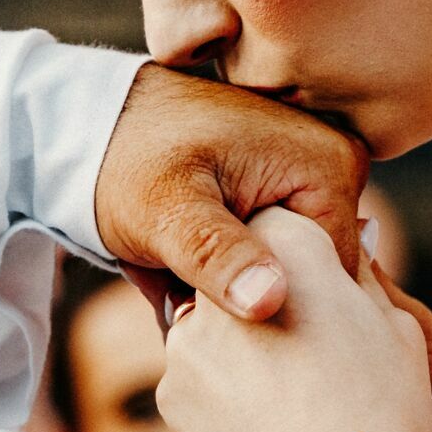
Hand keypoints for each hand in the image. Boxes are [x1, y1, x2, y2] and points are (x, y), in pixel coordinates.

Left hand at [95, 66, 366, 322]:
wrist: (93, 122)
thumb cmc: (126, 157)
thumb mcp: (165, 212)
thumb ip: (217, 256)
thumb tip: (271, 301)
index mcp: (331, 167)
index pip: (334, 280)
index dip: (269, 309)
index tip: (200, 301)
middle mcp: (339, 168)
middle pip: (310, 277)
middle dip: (238, 296)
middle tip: (174, 283)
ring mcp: (313, 176)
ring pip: (280, 271)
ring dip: (222, 285)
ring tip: (170, 270)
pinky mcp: (284, 189)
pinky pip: (262, 252)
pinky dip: (217, 269)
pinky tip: (177, 263)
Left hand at [157, 207, 431, 431]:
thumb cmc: (387, 406)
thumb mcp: (396, 321)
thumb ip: (356, 274)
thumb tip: (351, 239)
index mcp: (289, 244)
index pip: (276, 223)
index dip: (298, 259)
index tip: (317, 293)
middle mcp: (226, 279)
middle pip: (233, 272)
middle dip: (255, 297)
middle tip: (299, 344)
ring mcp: (189, 336)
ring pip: (208, 324)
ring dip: (235, 344)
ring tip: (286, 391)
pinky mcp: (172, 388)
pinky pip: (195, 377)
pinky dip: (221, 393)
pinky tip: (262, 422)